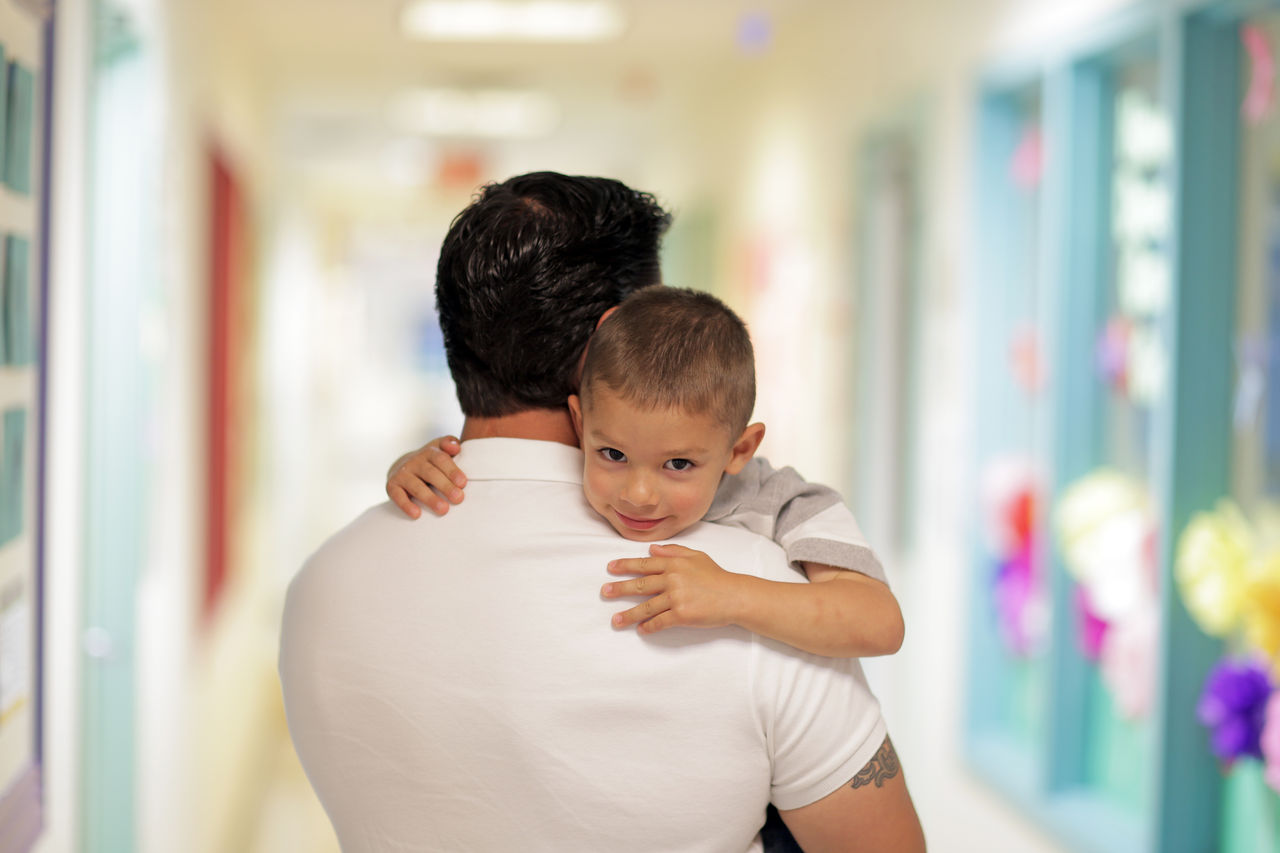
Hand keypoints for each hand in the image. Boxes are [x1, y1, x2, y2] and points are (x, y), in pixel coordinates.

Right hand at [386, 436, 466, 518]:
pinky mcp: (392, 486)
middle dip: (445, 486)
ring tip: (443, 509)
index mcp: (429, 452)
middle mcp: (414, 461)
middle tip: (458, 498)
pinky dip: (406, 505)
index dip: (452, 470)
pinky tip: (417, 514)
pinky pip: (398, 496)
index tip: (463, 483)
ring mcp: (402, 473)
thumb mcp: (440, 448)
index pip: (441, 459)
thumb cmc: (430, 462)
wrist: (402, 466)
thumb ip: (450, 443)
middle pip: (430, 473)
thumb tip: (456, 447)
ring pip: (416, 486)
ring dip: (429, 498)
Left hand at [601, 544, 747, 634]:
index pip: (644, 564)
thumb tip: (652, 549)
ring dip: (629, 614)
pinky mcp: (682, 614)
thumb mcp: (696, 556)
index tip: (610, 568)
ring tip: (616, 620)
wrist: (734, 596)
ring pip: (646, 606)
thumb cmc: (716, 576)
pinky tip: (641, 630)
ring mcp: (676, 597)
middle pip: (640, 584)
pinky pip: (660, 621)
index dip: (625, 565)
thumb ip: (673, 551)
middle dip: (620, 589)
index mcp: (674, 563)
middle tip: (605, 593)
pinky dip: (649, 627)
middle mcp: (672, 579)